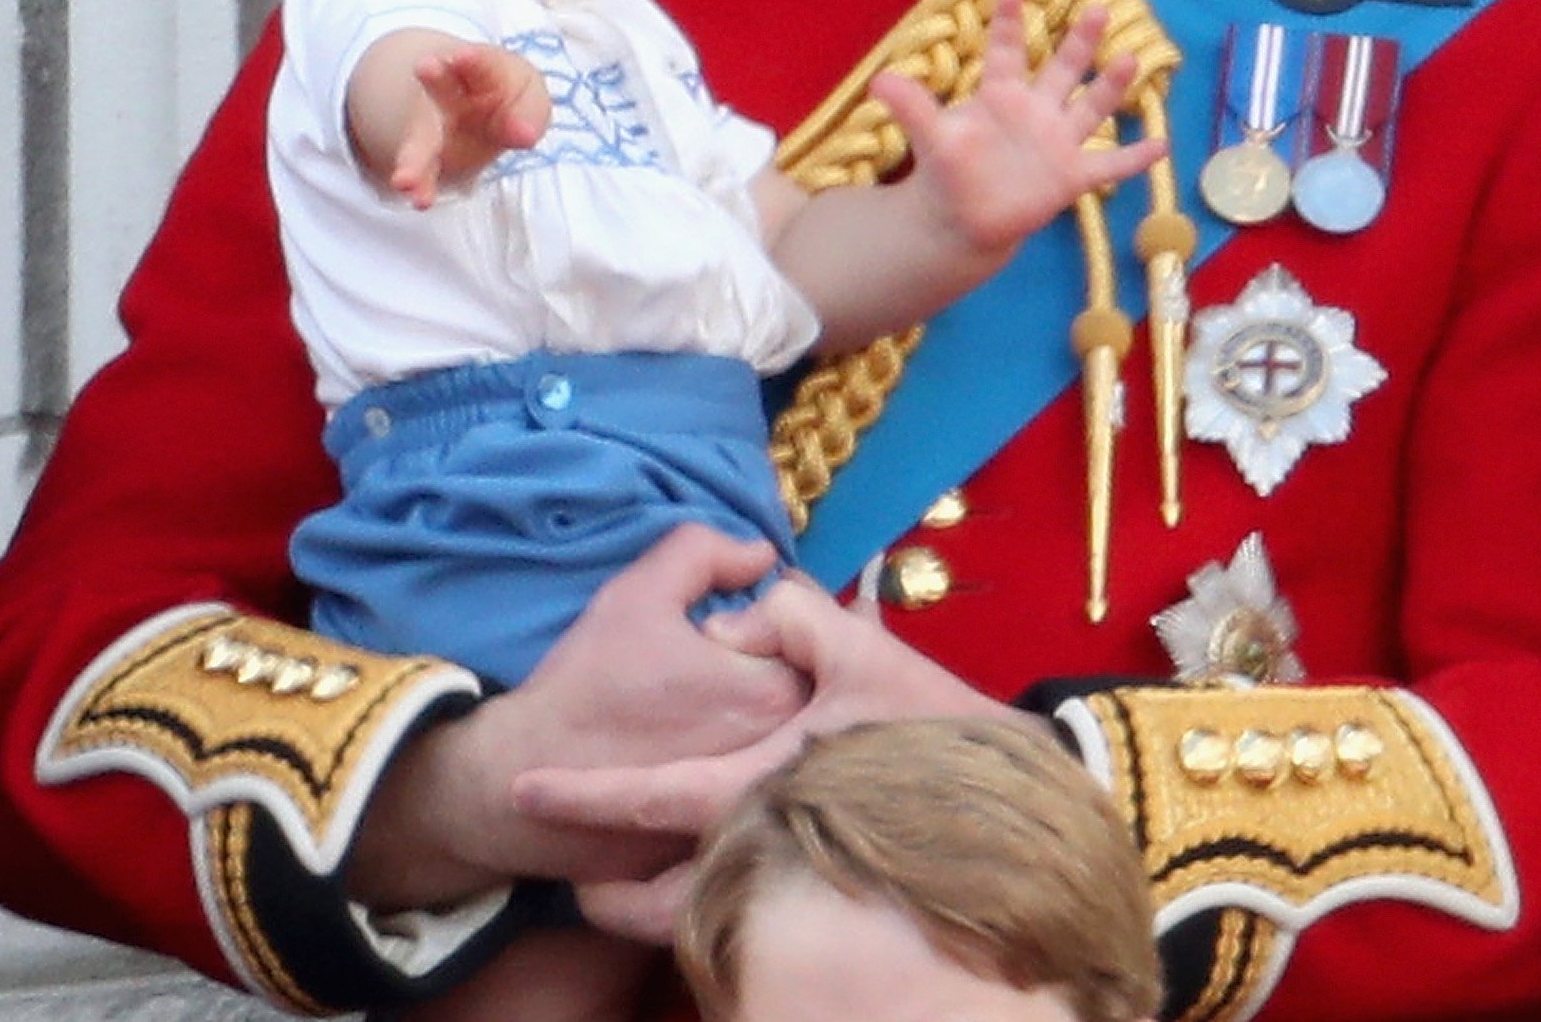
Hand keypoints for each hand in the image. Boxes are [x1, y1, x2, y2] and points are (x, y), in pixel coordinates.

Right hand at [344, 526, 803, 906]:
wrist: (517, 779)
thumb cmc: (584, 684)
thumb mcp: (639, 593)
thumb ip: (705, 553)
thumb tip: (762, 555)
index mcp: (773, 694)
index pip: (816, 641)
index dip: (778, 624)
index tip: (739, 627)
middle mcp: (783, 761)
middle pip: (811, 698)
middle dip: (785, 671)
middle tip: (726, 663)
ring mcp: (760, 808)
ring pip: (790, 750)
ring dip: (771, 725)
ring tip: (709, 705)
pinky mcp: (730, 844)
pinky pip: (762, 797)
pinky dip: (747, 773)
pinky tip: (696, 750)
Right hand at [390, 42, 549, 207]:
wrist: (483, 104)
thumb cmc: (510, 94)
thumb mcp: (529, 95)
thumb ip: (529, 112)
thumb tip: (525, 136)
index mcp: (480, 68)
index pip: (480, 61)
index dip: (473, 60)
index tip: (465, 56)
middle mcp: (448, 91)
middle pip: (440, 84)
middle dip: (433, 76)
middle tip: (424, 66)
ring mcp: (434, 124)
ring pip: (422, 139)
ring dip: (414, 159)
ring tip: (404, 180)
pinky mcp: (429, 155)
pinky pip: (425, 171)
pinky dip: (423, 185)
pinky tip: (419, 200)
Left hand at [511, 576, 1025, 940]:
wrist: (1013, 795)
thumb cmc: (929, 727)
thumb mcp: (860, 649)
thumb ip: (788, 615)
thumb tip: (740, 618)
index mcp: (760, 787)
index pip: (653, 795)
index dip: (581, 795)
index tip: (527, 792)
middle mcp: (764, 846)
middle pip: (656, 903)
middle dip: (607, 895)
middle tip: (576, 882)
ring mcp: (791, 882)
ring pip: (695, 925)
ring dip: (653, 910)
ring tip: (623, 890)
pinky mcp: (822, 902)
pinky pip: (745, 922)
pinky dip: (714, 910)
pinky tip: (715, 878)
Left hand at [873, 0, 1162, 257]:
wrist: (967, 219)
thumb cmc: (951, 170)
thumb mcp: (932, 138)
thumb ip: (913, 108)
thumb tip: (880, 80)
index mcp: (1002, 94)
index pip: (1007, 51)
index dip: (1008, 21)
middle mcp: (1037, 110)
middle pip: (1061, 69)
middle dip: (1079, 41)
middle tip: (1098, 7)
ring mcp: (1059, 141)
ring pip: (1090, 109)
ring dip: (1110, 87)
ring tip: (1131, 60)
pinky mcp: (1072, 176)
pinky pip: (1109, 166)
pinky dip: (1134, 159)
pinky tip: (1161, 146)